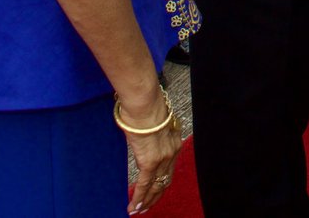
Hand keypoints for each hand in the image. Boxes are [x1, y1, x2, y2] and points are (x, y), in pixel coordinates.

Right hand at [120, 91, 182, 213]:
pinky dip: (139, 197)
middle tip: (148, 206)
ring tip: (139, 209)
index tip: (157, 189)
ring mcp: (162, 157)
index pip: (170, 166)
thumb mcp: (155, 120)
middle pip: (166, 179)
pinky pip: (145, 185)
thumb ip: (153, 131)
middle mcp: (172, 150)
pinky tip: (133, 206)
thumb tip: (144, 133)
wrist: (144, 101)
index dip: (163, 179)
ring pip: (156, 185)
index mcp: (174, 139)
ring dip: (147, 200)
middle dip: (156, 195)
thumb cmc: (144, 105)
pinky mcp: (149, 161)